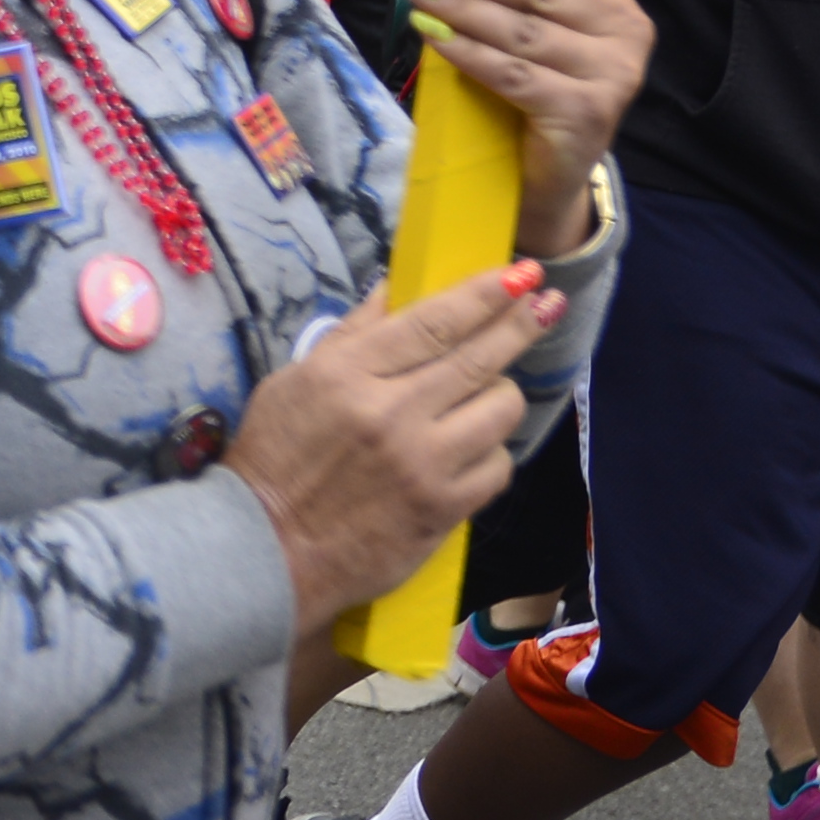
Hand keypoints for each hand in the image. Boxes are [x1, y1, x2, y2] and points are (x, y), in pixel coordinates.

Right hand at [228, 257, 567, 614]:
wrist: (268, 546)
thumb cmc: (276, 457)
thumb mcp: (295, 380)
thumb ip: (352, 335)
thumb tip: (396, 288)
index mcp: (348, 373)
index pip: (435, 321)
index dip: (486, 293)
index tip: (522, 273)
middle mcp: (391, 413)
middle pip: (478, 357)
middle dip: (522, 322)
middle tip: (550, 300)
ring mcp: (422, 463)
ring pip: (500, 409)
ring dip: (503, 392)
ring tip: (489, 390)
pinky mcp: (442, 508)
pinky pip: (498, 466)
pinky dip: (491, 451)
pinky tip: (474, 446)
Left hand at [404, 0, 648, 243]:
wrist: (545, 175)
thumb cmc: (531, 85)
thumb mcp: (518, 19)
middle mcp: (625, 30)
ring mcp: (614, 74)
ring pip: (522, 30)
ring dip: (461, 8)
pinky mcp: (588, 113)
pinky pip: (515, 74)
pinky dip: (468, 53)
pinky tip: (433, 37)